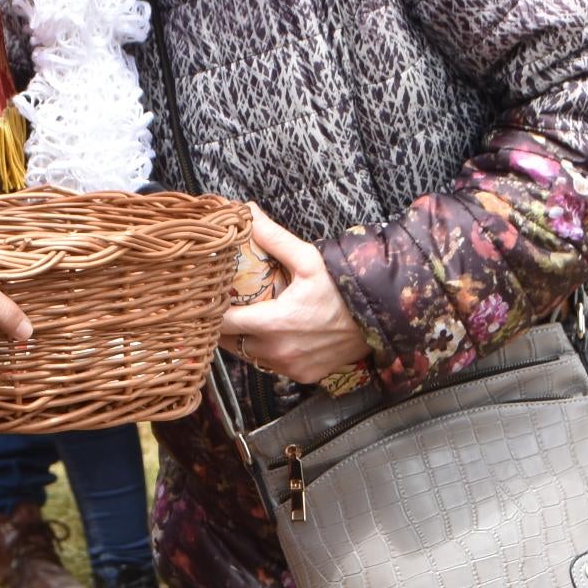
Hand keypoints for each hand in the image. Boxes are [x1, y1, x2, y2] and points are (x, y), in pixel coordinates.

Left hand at [217, 210, 371, 387]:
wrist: (378, 320)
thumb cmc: (342, 290)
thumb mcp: (309, 260)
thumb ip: (274, 238)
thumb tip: (247, 212)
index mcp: (274, 323)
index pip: (223, 323)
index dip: (211, 310)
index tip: (210, 298)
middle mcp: (277, 350)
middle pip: (231, 343)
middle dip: (225, 325)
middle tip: (227, 305)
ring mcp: (289, 366)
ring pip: (250, 356)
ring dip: (245, 340)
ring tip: (248, 318)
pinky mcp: (302, 375)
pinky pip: (272, 366)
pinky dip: (268, 353)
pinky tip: (274, 335)